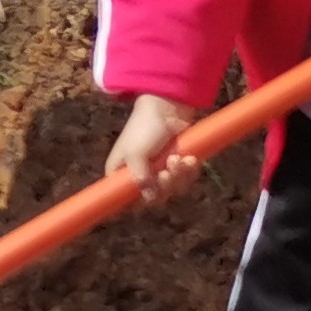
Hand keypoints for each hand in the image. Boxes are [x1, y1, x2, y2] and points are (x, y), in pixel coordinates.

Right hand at [106, 93, 202, 207]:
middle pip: (154, 198)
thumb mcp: (135, 154)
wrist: (167, 108)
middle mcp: (139, 176)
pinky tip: (190, 158)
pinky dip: (189, 171)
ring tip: (179, 158)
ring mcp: (159, 171)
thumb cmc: (143, 129)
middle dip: (164, 186)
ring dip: (179, 176)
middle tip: (166, 172)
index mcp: (120, 174)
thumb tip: (149, 198)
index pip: (126, 200)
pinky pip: (185, 180)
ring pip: (172, 190)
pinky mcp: (177, 166)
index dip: (139, 202)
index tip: (150, 194)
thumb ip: (139, 178)